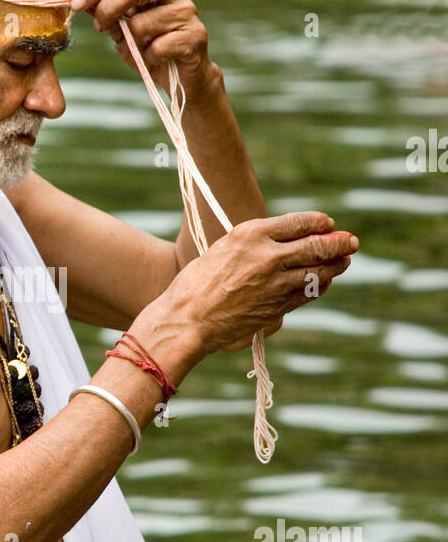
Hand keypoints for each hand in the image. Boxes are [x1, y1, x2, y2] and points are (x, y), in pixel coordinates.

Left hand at [69, 0, 213, 92]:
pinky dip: (149, 58)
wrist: (181, 79)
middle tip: (99, 26)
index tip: (75, 4)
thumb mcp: (119, 29)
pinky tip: (157, 60)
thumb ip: (102, 10)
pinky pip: (158, 47)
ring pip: (142, 23)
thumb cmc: (149, 49)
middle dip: (109, 7)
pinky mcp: (195, 35)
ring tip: (142, 49)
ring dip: (134, 43)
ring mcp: (186, 11)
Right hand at [132, 210, 358, 363]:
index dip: (319, 223)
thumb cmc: (198, 282)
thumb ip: (255, 243)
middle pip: (316, 245)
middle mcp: (268, 256)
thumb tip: (286, 241)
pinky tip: (323, 282)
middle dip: (338, 242)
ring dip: (335, 265)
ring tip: (343, 260)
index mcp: (251, 233)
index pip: (298, 222)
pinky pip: (308, 293)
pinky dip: (320, 286)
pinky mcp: (279, 307)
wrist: (189, 319)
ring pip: (319, 272)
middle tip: (351, 241)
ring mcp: (276, 283)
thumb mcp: (224, 248)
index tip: (328, 223)